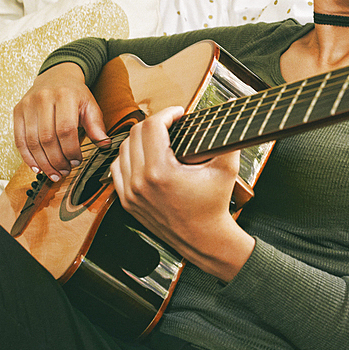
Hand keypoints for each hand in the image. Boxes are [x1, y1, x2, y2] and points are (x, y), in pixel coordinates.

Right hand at [13, 62, 108, 180]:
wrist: (56, 76)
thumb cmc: (74, 94)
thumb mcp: (90, 105)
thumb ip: (96, 125)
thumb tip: (104, 144)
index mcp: (65, 95)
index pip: (66, 129)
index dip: (71, 150)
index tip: (77, 162)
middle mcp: (43, 98)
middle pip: (47, 138)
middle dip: (57, 160)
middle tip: (65, 171)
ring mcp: (27, 105)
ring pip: (32, 141)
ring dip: (43, 162)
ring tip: (54, 173)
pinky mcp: (17, 111)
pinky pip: (19, 139)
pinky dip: (27, 157)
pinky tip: (37, 167)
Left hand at [110, 106, 254, 281]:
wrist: (204, 239)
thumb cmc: (214, 206)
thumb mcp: (226, 169)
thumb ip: (228, 137)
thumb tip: (230, 110)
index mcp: (161, 172)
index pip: (152, 126)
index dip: (167, 113)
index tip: (178, 113)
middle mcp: (140, 182)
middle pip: (135, 134)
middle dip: (155, 123)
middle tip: (171, 123)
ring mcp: (131, 193)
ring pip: (123, 149)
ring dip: (139, 138)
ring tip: (158, 137)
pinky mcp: (128, 202)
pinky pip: (117, 169)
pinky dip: (128, 157)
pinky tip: (143, 155)